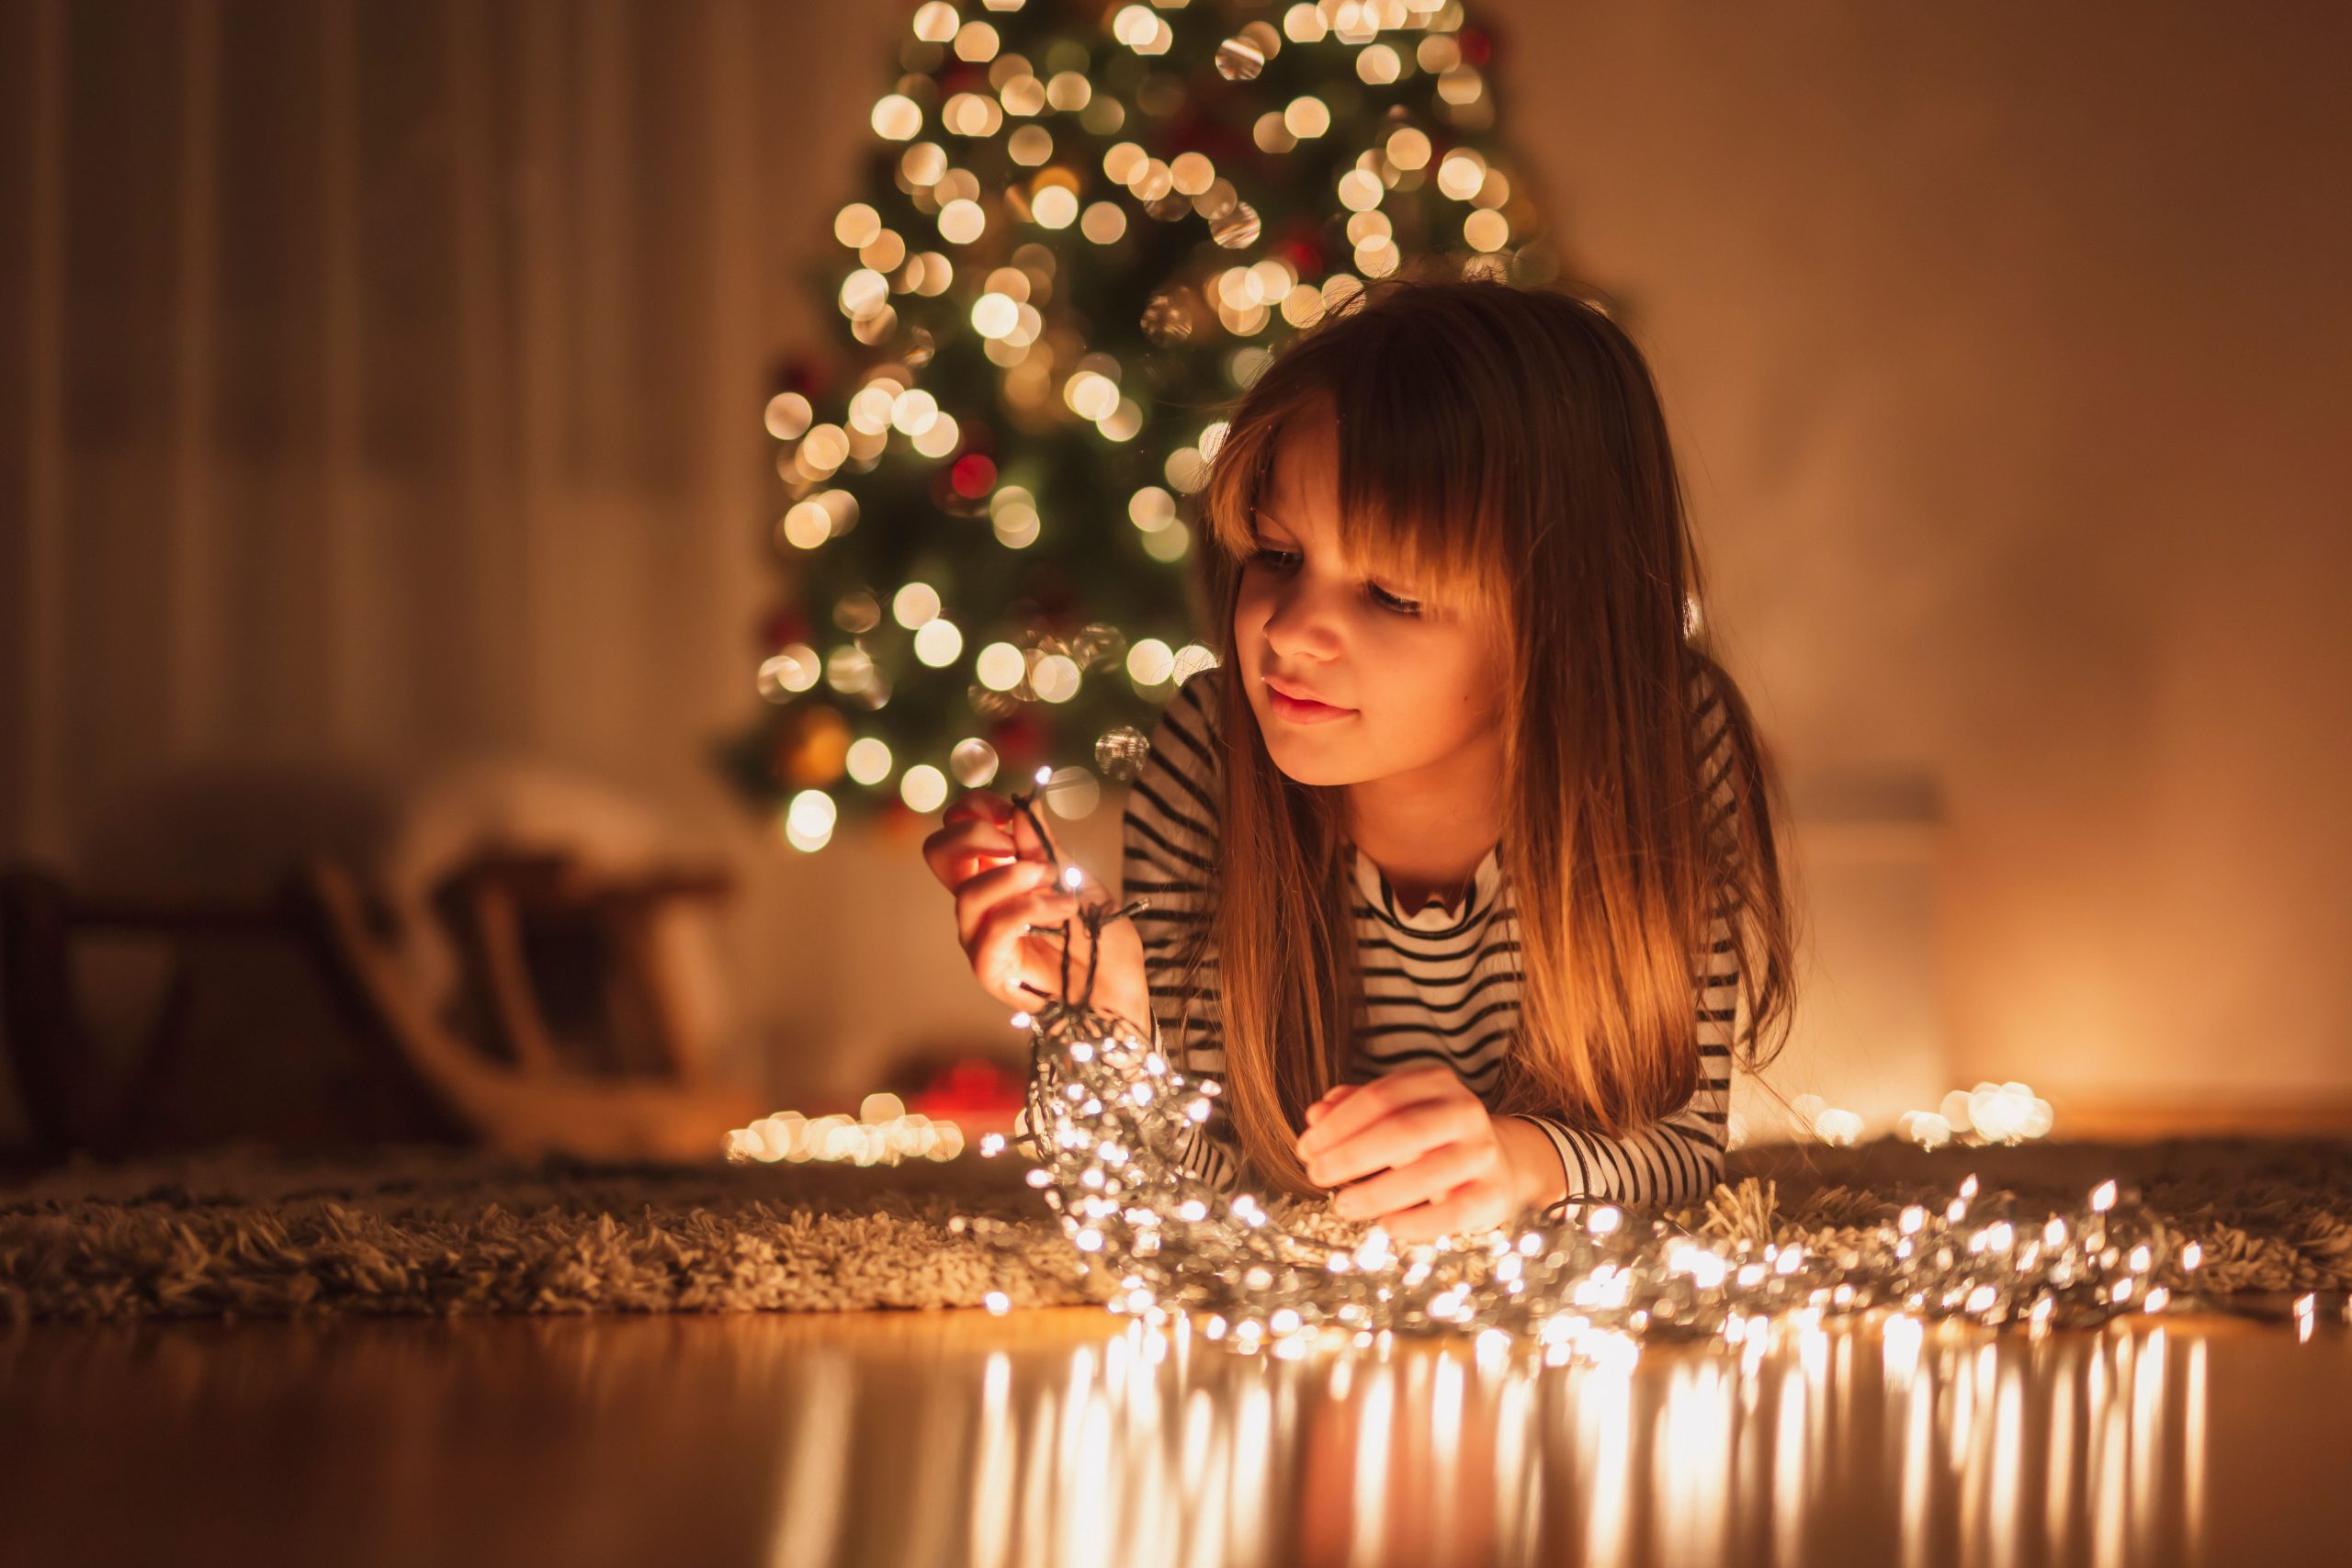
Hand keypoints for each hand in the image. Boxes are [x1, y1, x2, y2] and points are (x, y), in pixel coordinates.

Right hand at [921, 789, 1149, 1025]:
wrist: (1121, 993)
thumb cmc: (1102, 943)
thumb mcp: (1078, 881)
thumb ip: (1046, 849)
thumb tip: (1023, 806)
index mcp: (994, 878)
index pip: (955, 832)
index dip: (973, 808)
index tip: (1008, 808)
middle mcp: (979, 906)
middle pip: (937, 855)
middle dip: (975, 834)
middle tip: (1016, 844)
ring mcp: (980, 938)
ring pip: (968, 894)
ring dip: (1015, 876)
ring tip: (1054, 881)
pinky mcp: (990, 969)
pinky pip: (993, 929)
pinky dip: (1030, 908)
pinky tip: (1063, 908)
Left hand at [1294, 1065, 1527, 1242]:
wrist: (1498, 1166)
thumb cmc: (1429, 1139)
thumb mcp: (1393, 1115)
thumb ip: (1353, 1111)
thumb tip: (1315, 1114)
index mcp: (1435, 1082)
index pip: (1380, 1097)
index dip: (1338, 1124)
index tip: (1306, 1148)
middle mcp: (1464, 1110)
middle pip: (1403, 1129)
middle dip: (1352, 1155)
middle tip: (1316, 1175)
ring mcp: (1483, 1152)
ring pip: (1428, 1171)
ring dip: (1377, 1192)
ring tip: (1344, 1205)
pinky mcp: (1494, 1193)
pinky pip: (1454, 1212)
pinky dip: (1416, 1223)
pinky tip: (1386, 1226)